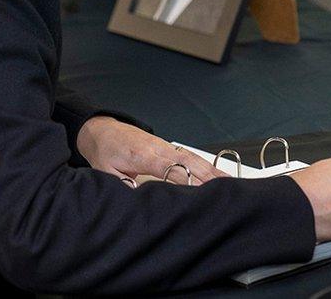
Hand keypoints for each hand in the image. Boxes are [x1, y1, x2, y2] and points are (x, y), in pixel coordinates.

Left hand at [76, 116, 228, 184]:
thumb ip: (124, 186)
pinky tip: (217, 174)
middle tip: (224, 190)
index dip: (186, 181)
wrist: (102, 129)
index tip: (200, 193)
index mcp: (142, 155)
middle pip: (187, 162)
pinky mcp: (167, 146)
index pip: (169, 169)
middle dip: (206, 176)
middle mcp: (157, 148)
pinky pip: (189, 156)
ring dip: (211, 170)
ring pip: (192, 157)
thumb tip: (142, 200)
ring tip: (229, 183)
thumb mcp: (107, 172)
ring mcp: (164, 145)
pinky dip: (205, 164)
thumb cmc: (105, 151)